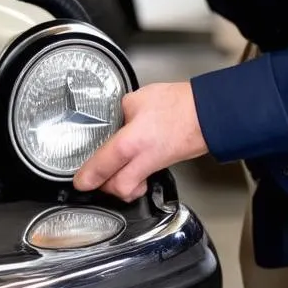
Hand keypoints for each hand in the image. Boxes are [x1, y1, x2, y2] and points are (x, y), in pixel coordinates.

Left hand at [72, 82, 207, 200]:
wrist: (207, 113)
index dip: (88, 176)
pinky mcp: (165, 163)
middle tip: (93, 177)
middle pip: (119, 188)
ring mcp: (156, 164)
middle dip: (104, 187)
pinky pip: (144, 179)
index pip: (103, 164)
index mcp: (131, 142)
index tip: (80, 182)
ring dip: (120, 186)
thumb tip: (117, 116)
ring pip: (133, 189)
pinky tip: (130, 167)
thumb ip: (122, 110)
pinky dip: (134, 178)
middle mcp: (143, 159)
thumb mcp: (138, 98)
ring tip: (111, 174)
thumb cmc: (177, 105)